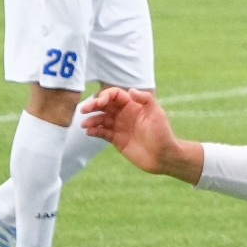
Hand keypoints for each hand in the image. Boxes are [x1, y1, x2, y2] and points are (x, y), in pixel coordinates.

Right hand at [79, 87, 203, 182]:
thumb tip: (131, 90)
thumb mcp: (157, 113)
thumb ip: (145, 99)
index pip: (114, 95)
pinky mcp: (117, 139)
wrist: (164, 156)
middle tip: (83, 110)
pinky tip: (89, 132)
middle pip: (104, 106)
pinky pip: (102, 133)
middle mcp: (124, 114)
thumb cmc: (162, 133)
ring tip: (84, 124)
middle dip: (92, 106)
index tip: (100, 103)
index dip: (105, 96)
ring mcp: (119, 127)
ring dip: (91, 120)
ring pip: (100, 119)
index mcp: (133, 105)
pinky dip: (94, 131)